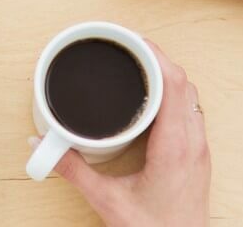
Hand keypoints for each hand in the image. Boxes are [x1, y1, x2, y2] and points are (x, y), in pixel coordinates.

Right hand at [53, 43, 209, 226]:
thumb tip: (43, 146)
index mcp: (175, 147)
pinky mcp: (198, 158)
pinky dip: (173, 96)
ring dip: (168, 77)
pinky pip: (190, 113)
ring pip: (190, 97)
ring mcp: (199, 150)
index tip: (132, 41)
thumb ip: (72, 170)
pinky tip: (152, 101)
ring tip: (139, 68)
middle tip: (128, 48)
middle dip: (157, 59)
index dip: (155, 55)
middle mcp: (193, 144)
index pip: (174, 84)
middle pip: (183, 83)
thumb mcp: (106, 200)